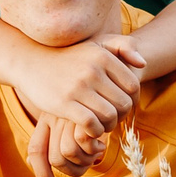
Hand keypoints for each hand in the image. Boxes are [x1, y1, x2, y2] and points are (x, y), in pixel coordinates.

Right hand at [15, 36, 143, 176]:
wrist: (32, 63)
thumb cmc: (69, 57)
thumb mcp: (95, 45)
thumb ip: (123, 46)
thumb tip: (142, 64)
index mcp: (103, 56)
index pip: (133, 86)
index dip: (132, 101)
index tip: (121, 107)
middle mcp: (93, 70)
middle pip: (123, 104)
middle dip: (120, 116)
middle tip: (111, 118)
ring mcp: (78, 87)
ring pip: (110, 116)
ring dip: (108, 126)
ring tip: (101, 124)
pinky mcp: (64, 103)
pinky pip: (91, 124)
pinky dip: (94, 132)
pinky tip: (88, 129)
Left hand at [26, 113, 109, 176]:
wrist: (112, 85)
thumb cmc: (94, 110)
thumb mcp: (74, 124)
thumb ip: (61, 145)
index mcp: (47, 118)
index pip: (37, 149)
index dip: (42, 173)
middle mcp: (54, 115)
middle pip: (55, 158)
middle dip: (74, 169)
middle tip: (88, 162)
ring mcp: (67, 113)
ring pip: (68, 152)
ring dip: (86, 159)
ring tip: (97, 151)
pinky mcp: (82, 111)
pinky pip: (82, 140)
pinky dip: (94, 148)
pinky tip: (102, 142)